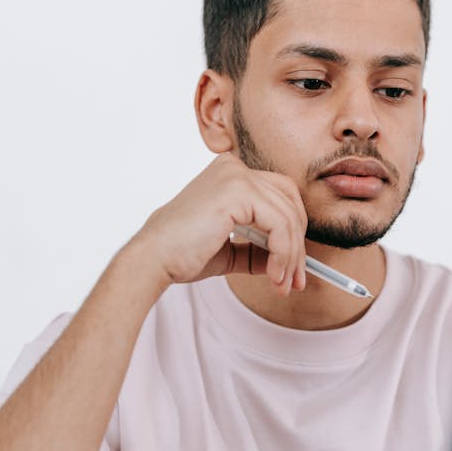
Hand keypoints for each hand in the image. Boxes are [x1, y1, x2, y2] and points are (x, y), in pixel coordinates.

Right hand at [127, 153, 307, 296]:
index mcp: (230, 175)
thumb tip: (287, 262)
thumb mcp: (230, 251)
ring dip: (292, 255)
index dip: (292, 232)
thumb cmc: (181, 254)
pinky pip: (279, 224)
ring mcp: (236, 175)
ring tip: (282, 282)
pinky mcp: (238, 190)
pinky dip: (283, 253)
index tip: (294, 269)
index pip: (279, 196)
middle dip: (298, 244)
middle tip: (296, 279)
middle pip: (290, 201)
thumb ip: (257, 250)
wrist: (153, 259)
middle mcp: (234, 168)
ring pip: (288, 215)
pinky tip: (273, 274)